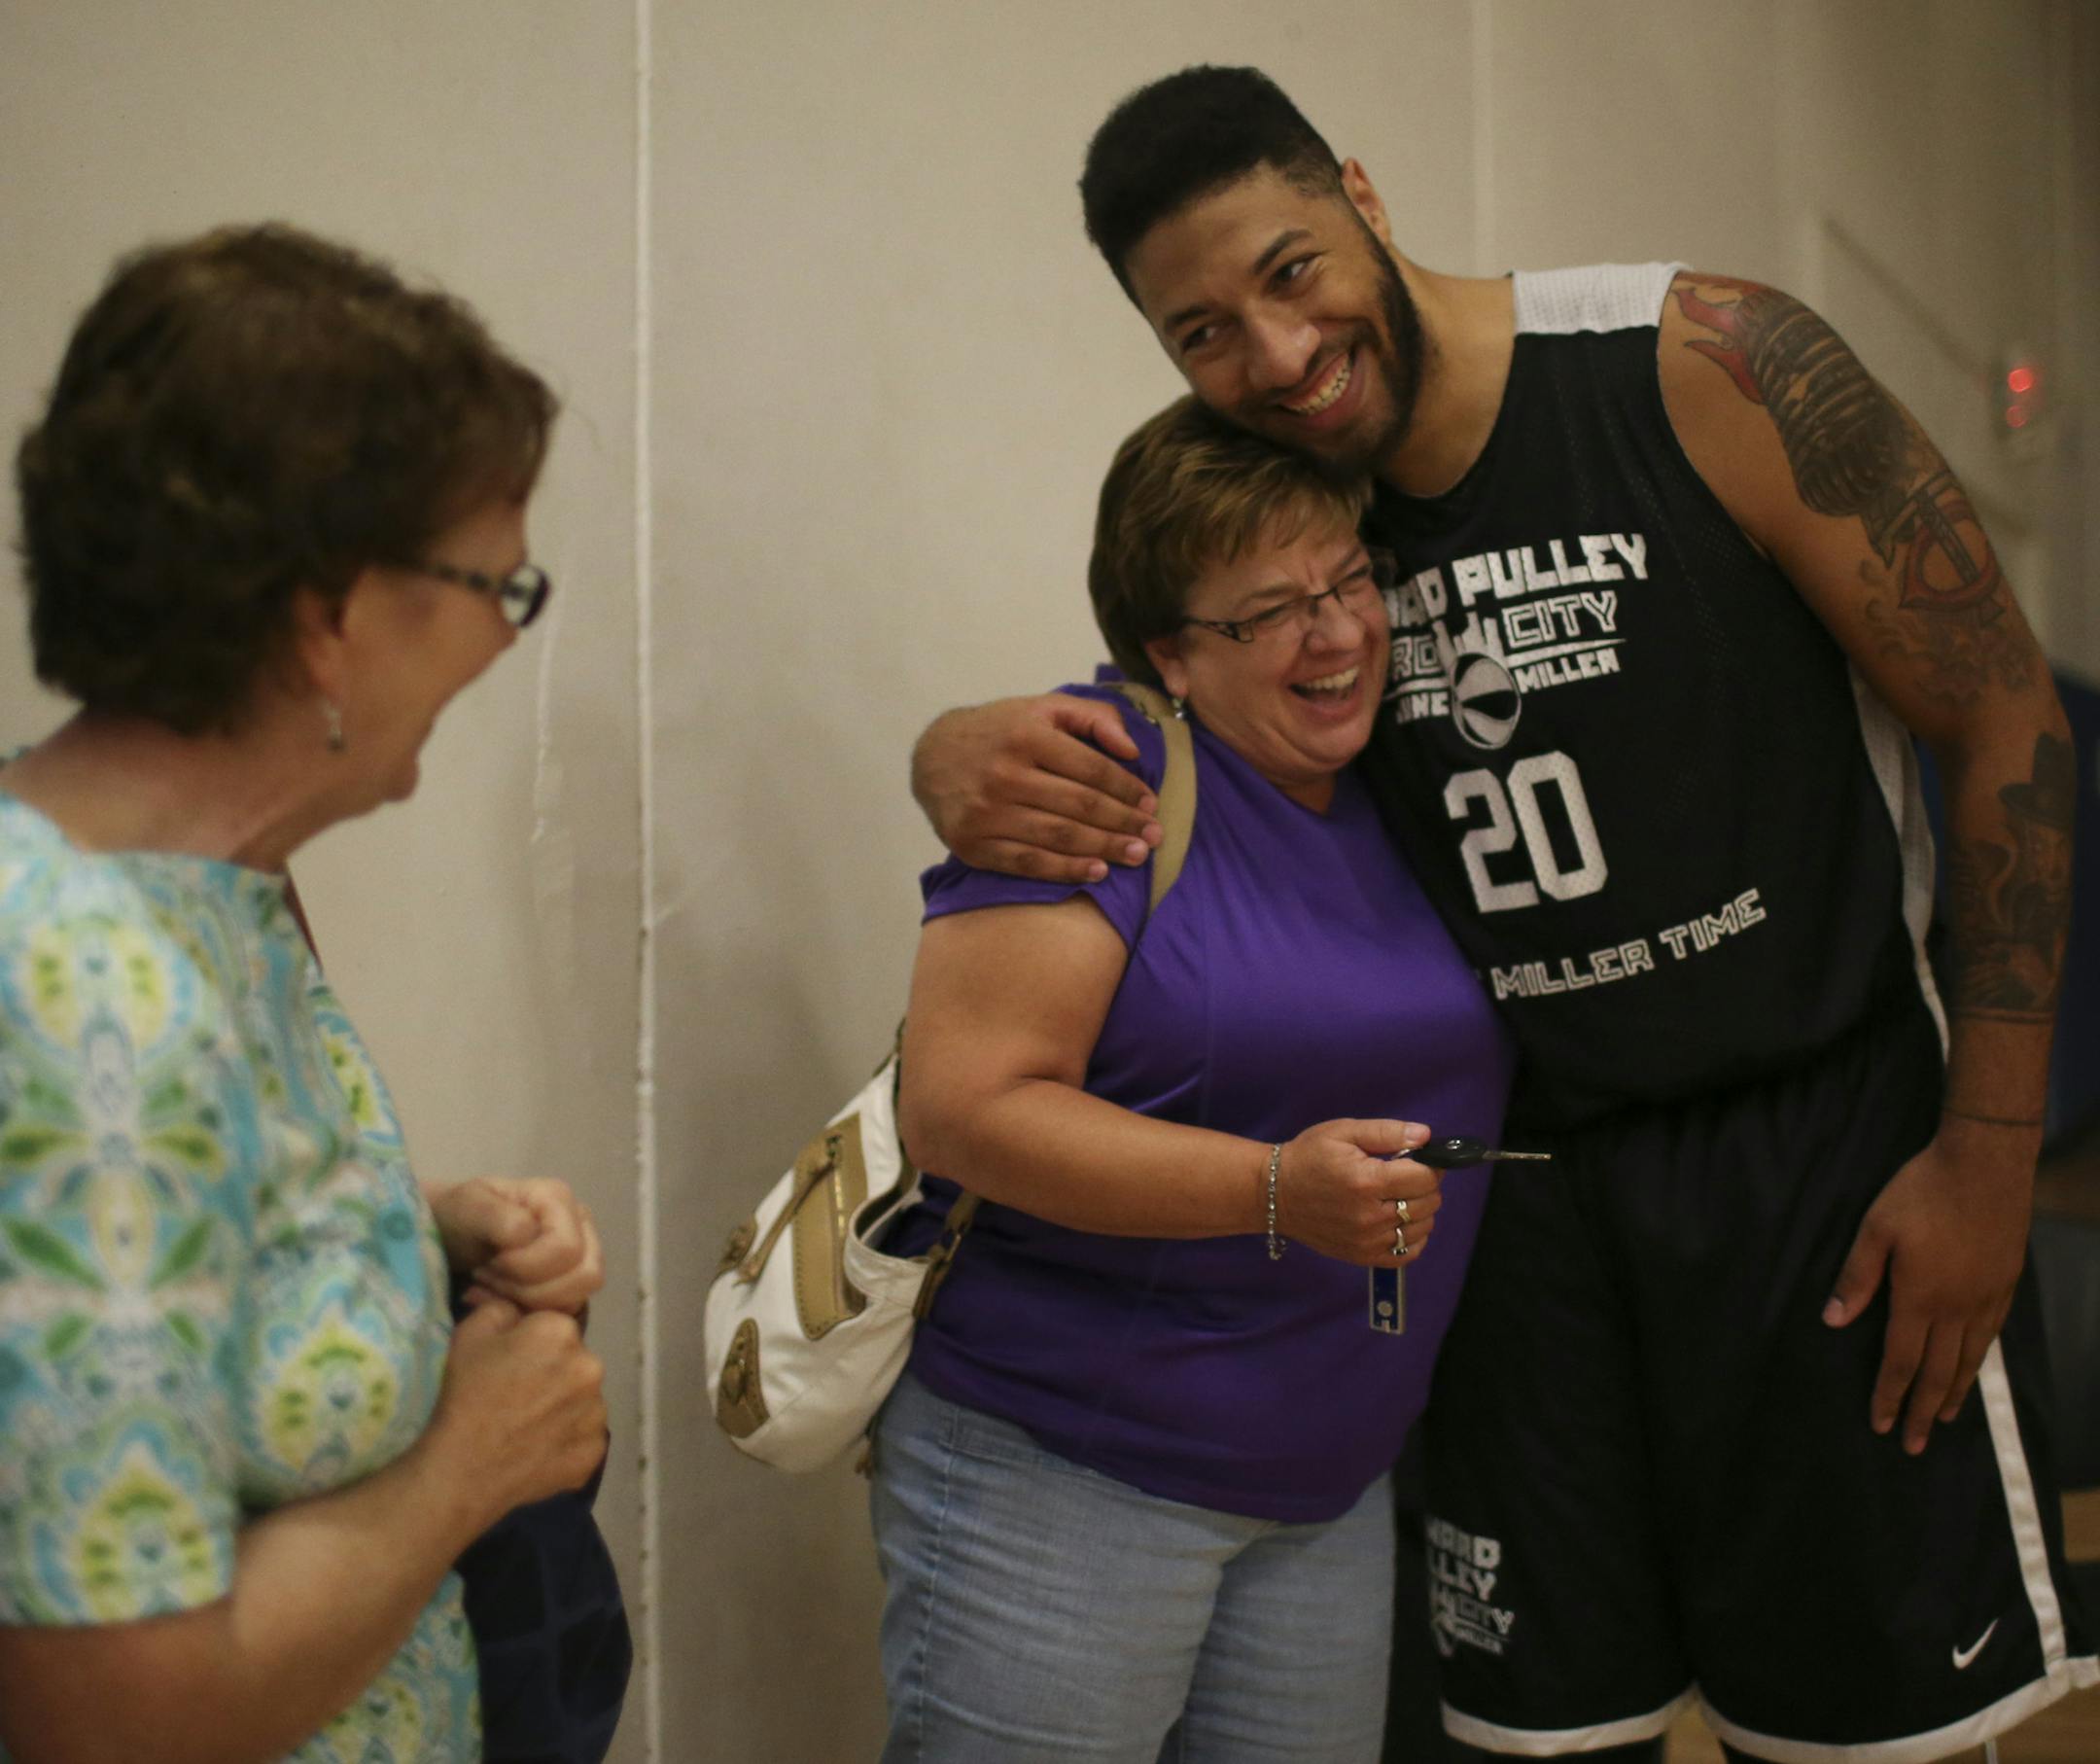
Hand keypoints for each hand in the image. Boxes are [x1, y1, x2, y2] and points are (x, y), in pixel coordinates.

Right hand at [426, 1299, 606, 1521]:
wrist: (460, 1470)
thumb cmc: (462, 1396)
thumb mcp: (469, 1334)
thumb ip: (503, 1308)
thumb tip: (520, 1312)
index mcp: (561, 1332)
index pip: (554, 1328)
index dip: (531, 1345)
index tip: (510, 1366)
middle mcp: (591, 1366)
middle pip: (574, 1362)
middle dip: (554, 1373)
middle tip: (518, 1397)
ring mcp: (597, 1412)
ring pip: (582, 1400)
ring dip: (563, 1407)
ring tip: (526, 1426)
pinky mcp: (595, 1451)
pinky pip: (584, 1437)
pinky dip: (566, 1442)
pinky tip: (536, 1449)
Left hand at [429, 1177, 602, 1315]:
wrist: (451, 1232)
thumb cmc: (459, 1217)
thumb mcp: (467, 1208)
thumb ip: (496, 1217)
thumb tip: (528, 1234)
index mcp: (559, 1198)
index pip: (566, 1249)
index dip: (525, 1267)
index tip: (489, 1262)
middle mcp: (581, 1223)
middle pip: (585, 1276)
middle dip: (530, 1288)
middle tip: (491, 1278)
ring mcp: (583, 1252)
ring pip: (580, 1296)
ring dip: (532, 1302)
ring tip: (497, 1287)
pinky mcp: (573, 1279)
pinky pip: (569, 1310)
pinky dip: (533, 1312)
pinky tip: (504, 1299)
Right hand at [911, 696, 1161, 883]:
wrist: (933, 757)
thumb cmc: (1001, 731)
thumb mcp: (1044, 708)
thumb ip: (1093, 717)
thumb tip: (1132, 749)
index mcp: (1026, 735)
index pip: (1091, 768)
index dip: (1127, 789)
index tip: (1151, 803)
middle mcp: (1005, 774)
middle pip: (1080, 806)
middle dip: (1124, 823)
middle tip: (1154, 836)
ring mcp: (986, 813)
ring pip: (1059, 837)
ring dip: (1104, 849)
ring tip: (1136, 855)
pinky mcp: (973, 844)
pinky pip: (1028, 863)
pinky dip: (1066, 870)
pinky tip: (1097, 871)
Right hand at [1273, 1119, 1441, 1266]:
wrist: (1276, 1194)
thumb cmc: (1309, 1157)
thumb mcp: (1344, 1132)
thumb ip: (1387, 1132)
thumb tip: (1425, 1136)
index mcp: (1368, 1181)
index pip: (1426, 1178)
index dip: (1430, 1165)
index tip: (1420, 1159)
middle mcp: (1371, 1216)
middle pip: (1428, 1203)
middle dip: (1425, 1185)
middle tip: (1406, 1175)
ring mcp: (1368, 1241)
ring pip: (1422, 1227)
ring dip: (1420, 1210)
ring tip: (1399, 1196)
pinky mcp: (1363, 1257)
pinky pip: (1407, 1253)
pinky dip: (1413, 1237)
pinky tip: (1399, 1221)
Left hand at [1822, 1123, 2034, 1452]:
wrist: (1984, 1165)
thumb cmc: (1922, 1192)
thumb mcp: (1876, 1229)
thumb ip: (1856, 1277)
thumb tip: (1834, 1321)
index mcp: (1920, 1298)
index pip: (1901, 1360)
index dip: (1890, 1395)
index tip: (1882, 1426)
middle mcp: (1957, 1307)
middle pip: (1939, 1372)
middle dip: (1924, 1411)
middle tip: (1915, 1446)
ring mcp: (1987, 1297)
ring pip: (1970, 1359)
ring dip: (1955, 1392)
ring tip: (1947, 1419)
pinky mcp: (2006, 1283)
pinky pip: (1991, 1335)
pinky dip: (1980, 1361)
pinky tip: (1974, 1367)